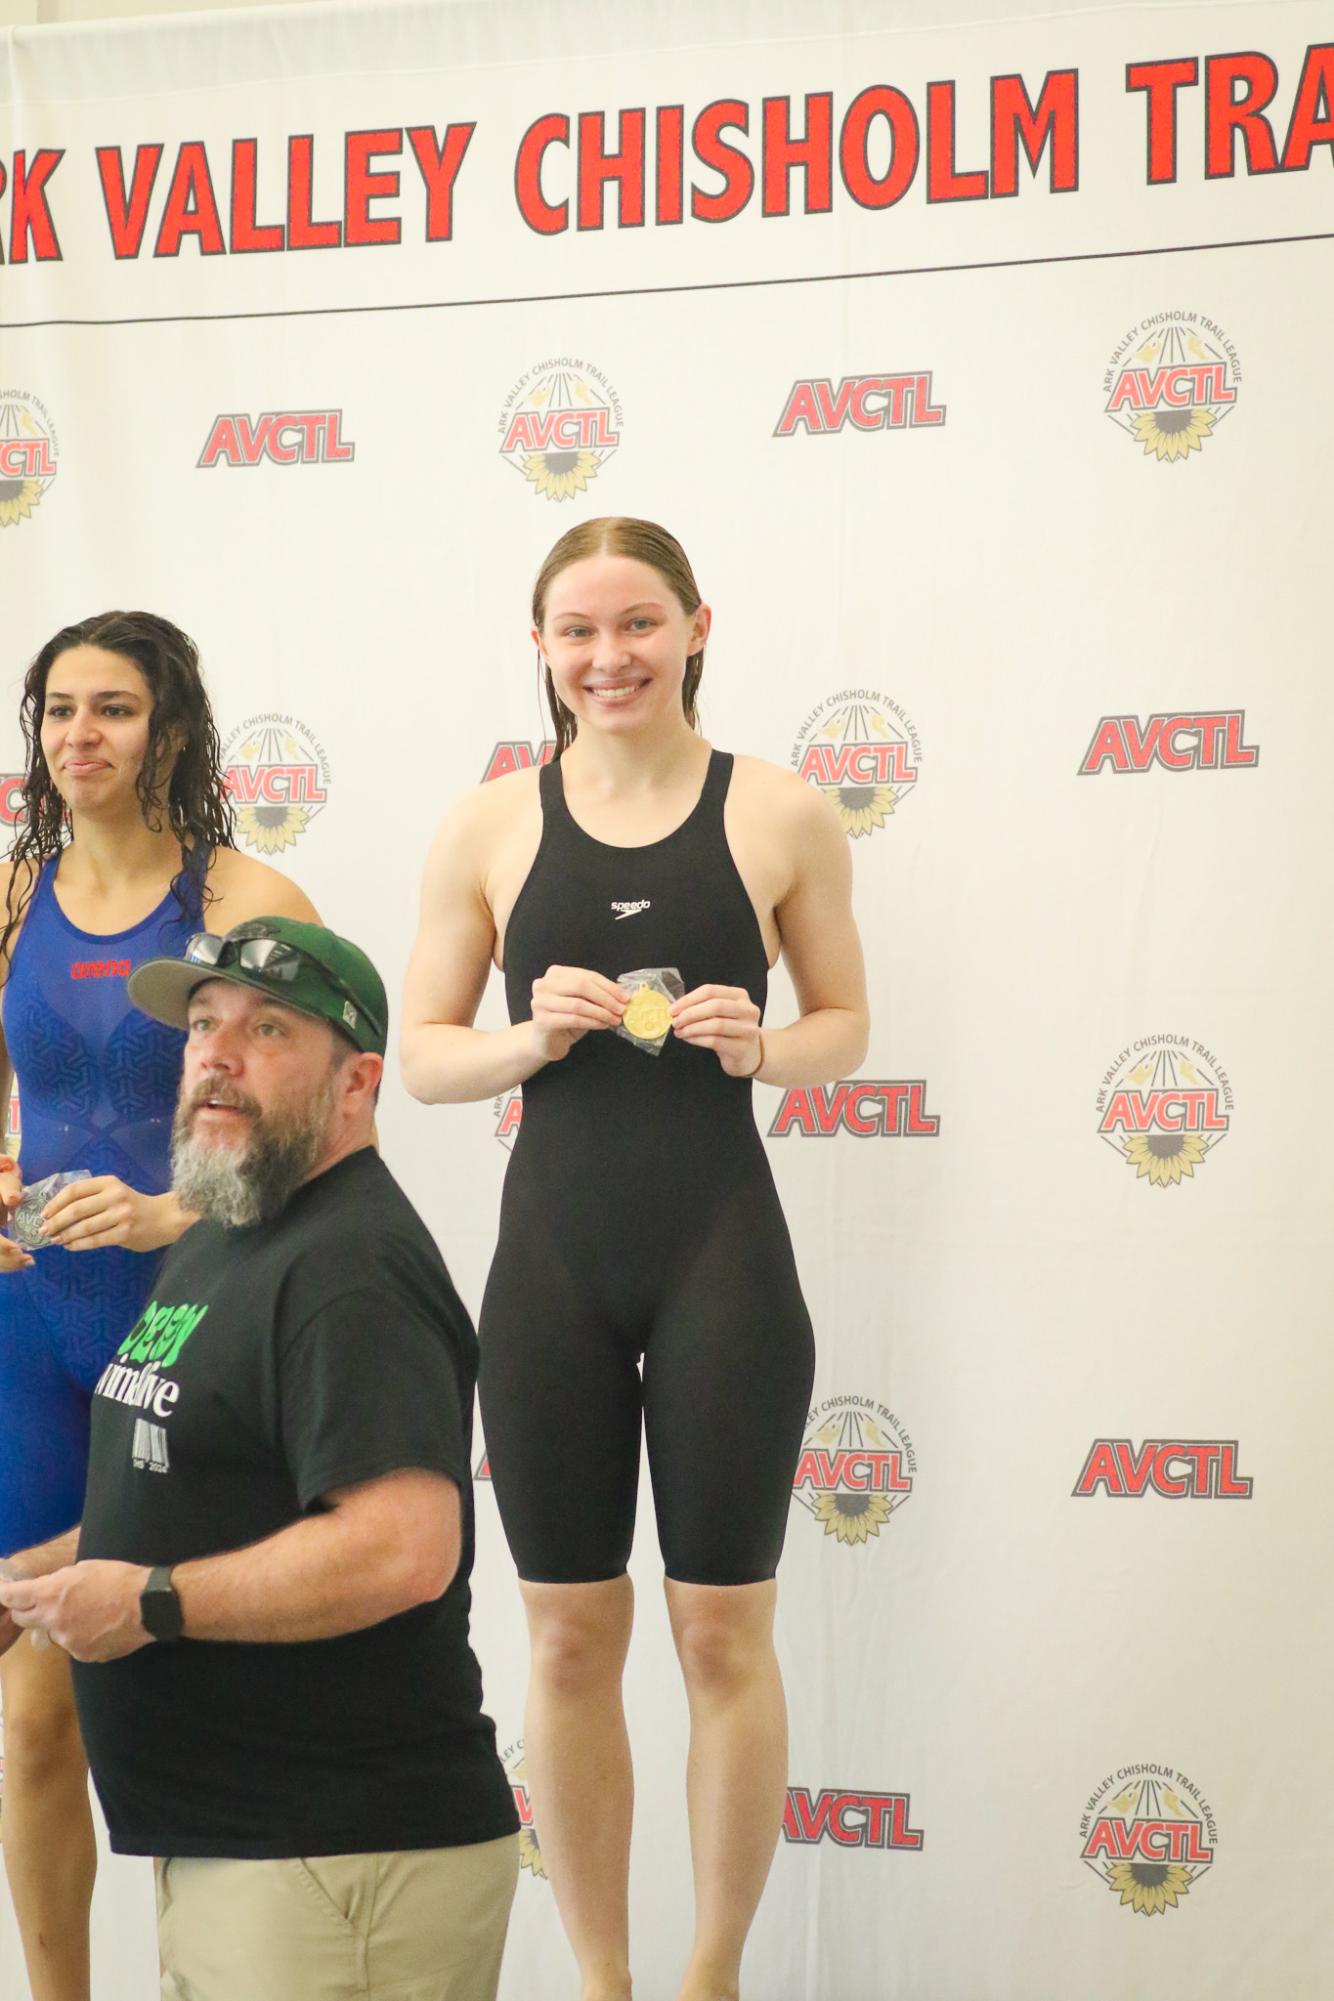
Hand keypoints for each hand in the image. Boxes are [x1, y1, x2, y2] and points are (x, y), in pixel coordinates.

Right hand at [0, 1157, 32, 1272]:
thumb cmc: (0, 1185)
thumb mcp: (4, 1183)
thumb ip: (8, 1190)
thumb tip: (13, 1199)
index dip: (3, 1246)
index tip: (19, 1249)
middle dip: (8, 1259)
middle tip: (29, 1259)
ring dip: (7, 1264)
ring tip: (29, 1262)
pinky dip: (5, 1264)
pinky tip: (20, 1263)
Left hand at [0, 1561, 152, 1661]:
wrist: (149, 1605)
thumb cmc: (120, 1579)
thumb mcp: (85, 1568)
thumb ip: (60, 1581)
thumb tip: (48, 1589)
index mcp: (52, 1594)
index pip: (14, 1597)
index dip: (6, 1594)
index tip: (4, 1593)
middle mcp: (53, 1620)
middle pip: (23, 1620)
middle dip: (27, 1611)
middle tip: (43, 1603)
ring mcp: (67, 1641)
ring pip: (52, 1633)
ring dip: (61, 1624)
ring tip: (89, 1614)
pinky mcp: (82, 1655)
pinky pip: (73, 1645)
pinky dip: (81, 1637)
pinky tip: (100, 1627)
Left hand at [42, 1177, 169, 1253]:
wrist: (165, 1218)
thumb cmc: (135, 1205)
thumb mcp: (115, 1192)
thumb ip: (92, 1197)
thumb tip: (58, 1211)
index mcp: (109, 1182)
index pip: (75, 1190)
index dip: (56, 1202)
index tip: (44, 1213)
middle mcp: (115, 1196)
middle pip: (77, 1209)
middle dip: (56, 1221)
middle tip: (44, 1231)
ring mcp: (121, 1215)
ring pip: (84, 1227)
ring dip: (65, 1235)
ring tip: (55, 1240)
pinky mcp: (125, 1232)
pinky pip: (95, 1240)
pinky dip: (79, 1244)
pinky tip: (70, 1246)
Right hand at [530, 965, 626, 1062]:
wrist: (545, 1041)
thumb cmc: (565, 1019)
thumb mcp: (583, 1002)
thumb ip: (597, 995)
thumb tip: (622, 994)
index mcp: (555, 974)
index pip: (586, 975)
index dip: (608, 986)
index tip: (625, 997)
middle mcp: (544, 984)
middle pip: (581, 986)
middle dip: (606, 998)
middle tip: (621, 1009)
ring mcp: (540, 1002)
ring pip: (578, 1004)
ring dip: (601, 1012)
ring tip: (615, 1019)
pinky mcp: (542, 1021)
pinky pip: (573, 1019)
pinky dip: (592, 1022)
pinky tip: (603, 1025)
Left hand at [671, 985, 762, 1076]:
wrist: (749, 1054)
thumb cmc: (730, 1030)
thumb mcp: (721, 1014)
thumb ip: (703, 1007)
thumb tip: (676, 1009)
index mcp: (740, 996)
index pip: (711, 991)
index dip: (689, 999)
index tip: (673, 1009)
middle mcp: (747, 1010)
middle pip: (715, 1006)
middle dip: (690, 1013)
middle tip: (675, 1021)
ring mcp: (747, 1029)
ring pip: (715, 1025)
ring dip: (692, 1028)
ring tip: (679, 1031)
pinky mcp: (742, 1048)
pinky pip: (715, 1041)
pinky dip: (698, 1039)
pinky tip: (689, 1039)